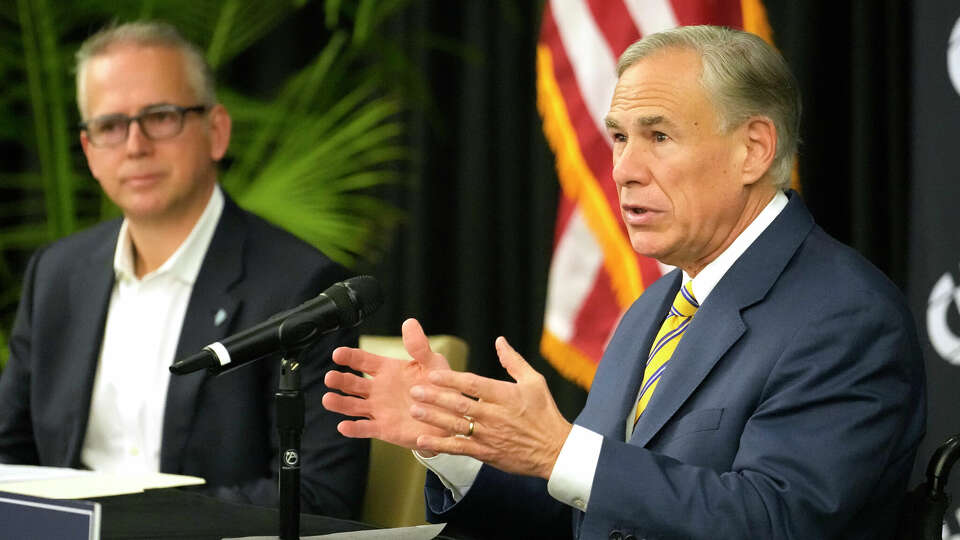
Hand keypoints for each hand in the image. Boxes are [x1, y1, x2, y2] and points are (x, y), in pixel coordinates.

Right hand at [322, 318, 453, 449]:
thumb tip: (409, 322)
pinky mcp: (384, 428)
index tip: (338, 354)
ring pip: (353, 405)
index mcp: (387, 370)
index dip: (349, 356)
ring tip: (328, 399)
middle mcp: (378, 389)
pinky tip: (343, 426)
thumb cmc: (441, 387)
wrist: (451, 416)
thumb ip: (419, 346)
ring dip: (340, 403)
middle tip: (330, 377)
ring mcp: (379, 409)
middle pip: (352, 383)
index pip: (362, 360)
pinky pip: (366, 428)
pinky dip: (354, 429)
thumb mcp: (433, 363)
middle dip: (340, 380)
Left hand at [409, 336, 572, 478]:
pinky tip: (423, 442)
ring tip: (415, 411)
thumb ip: (513, 361)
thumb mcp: (534, 381)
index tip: (433, 374)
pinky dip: (441, 446)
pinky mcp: (487, 453)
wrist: (555, 450)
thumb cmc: (545, 413)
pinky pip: (460, 449)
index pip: (474, 385)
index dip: (452, 379)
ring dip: (433, 418)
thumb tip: (499, 341)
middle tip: (415, 391)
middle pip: (460, 404)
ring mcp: (490, 436)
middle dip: (436, 397)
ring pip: (456, 426)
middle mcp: (495, 415)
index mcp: (506, 395)